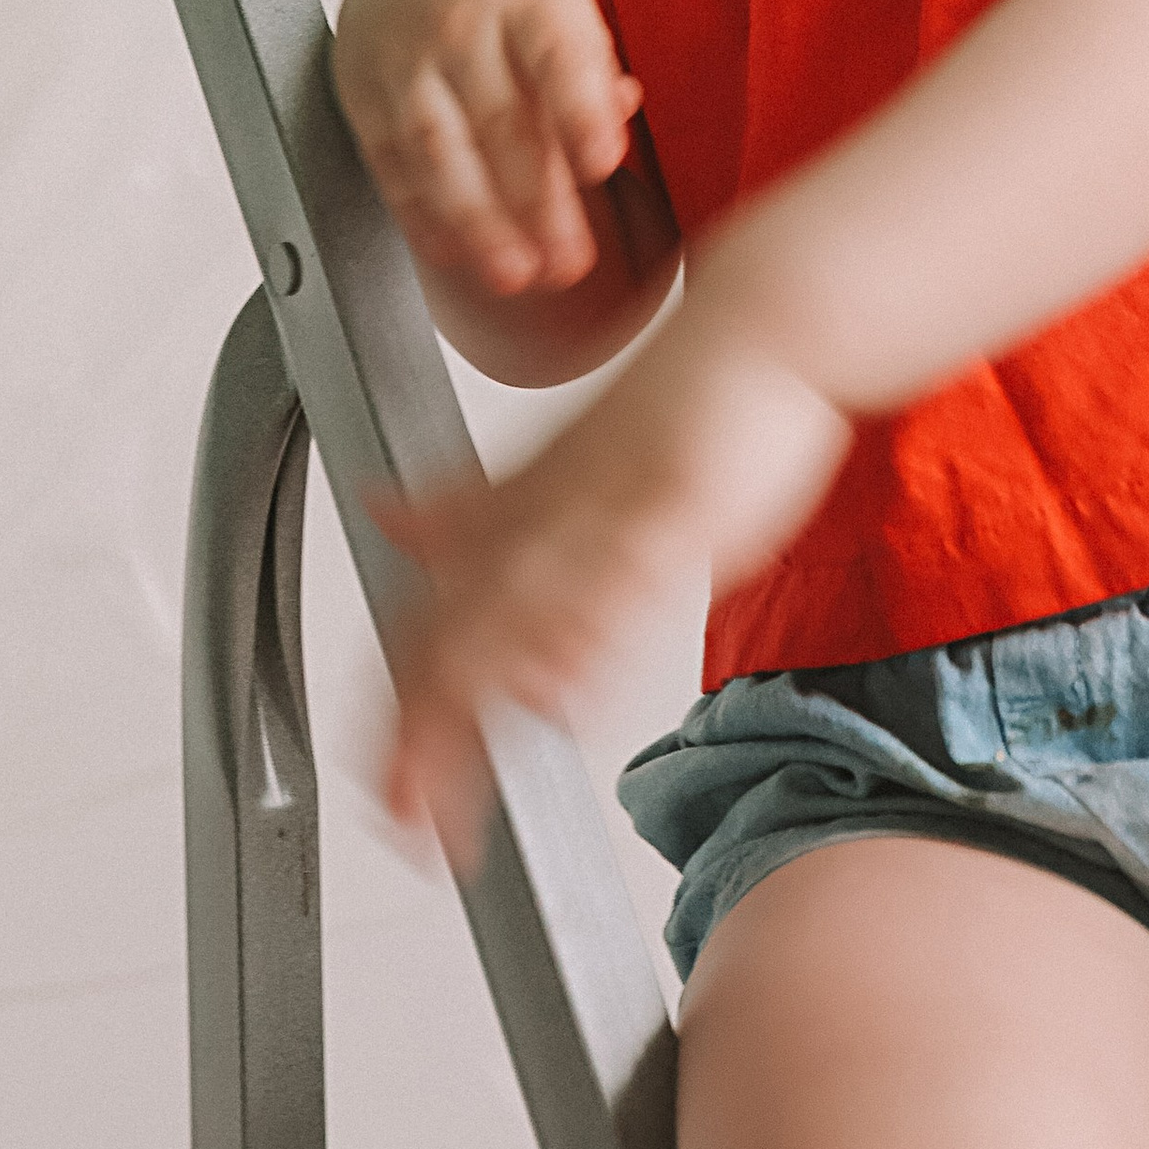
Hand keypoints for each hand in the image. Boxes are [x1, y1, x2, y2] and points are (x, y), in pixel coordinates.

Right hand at [334, 0, 651, 298]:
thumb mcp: (564, 9)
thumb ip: (592, 71)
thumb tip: (618, 116)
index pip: (556, 55)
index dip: (579, 111)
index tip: (603, 165)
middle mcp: (462, 26)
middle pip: (500, 119)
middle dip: (537, 200)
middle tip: (569, 263)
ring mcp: (406, 62)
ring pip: (439, 151)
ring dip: (477, 222)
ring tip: (514, 275)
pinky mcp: (363, 96)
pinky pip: (391, 165)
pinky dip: (422, 216)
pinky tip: (455, 253)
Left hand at [374, 296, 848, 856]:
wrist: (758, 331)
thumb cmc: (674, 410)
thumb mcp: (556, 463)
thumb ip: (473, 504)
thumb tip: (389, 515)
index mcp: (510, 510)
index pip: (428, 619)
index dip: (395, 710)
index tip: (391, 796)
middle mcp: (540, 512)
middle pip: (453, 630)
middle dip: (418, 732)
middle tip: (404, 818)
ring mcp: (604, 509)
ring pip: (519, 613)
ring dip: (476, 704)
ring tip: (451, 788)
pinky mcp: (674, 504)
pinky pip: (618, 577)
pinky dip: (582, 638)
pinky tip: (561, 695)